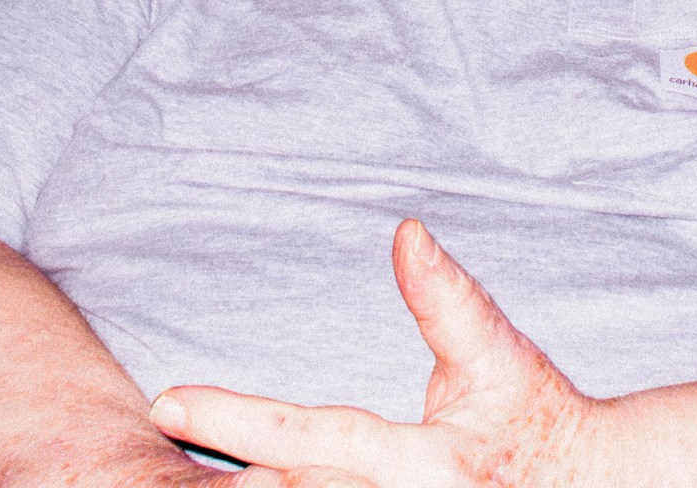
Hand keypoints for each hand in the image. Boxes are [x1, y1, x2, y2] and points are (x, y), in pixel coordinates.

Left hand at [148, 220, 600, 486]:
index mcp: (424, 463)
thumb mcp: (496, 355)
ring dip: (250, 485)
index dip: (235, 418)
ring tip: (185, 466)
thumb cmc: (537, 419)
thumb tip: (407, 232)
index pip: (313, 436)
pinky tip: (242, 480)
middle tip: (159, 424)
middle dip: (225, 467)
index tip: (167, 400)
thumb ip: (447, 298)